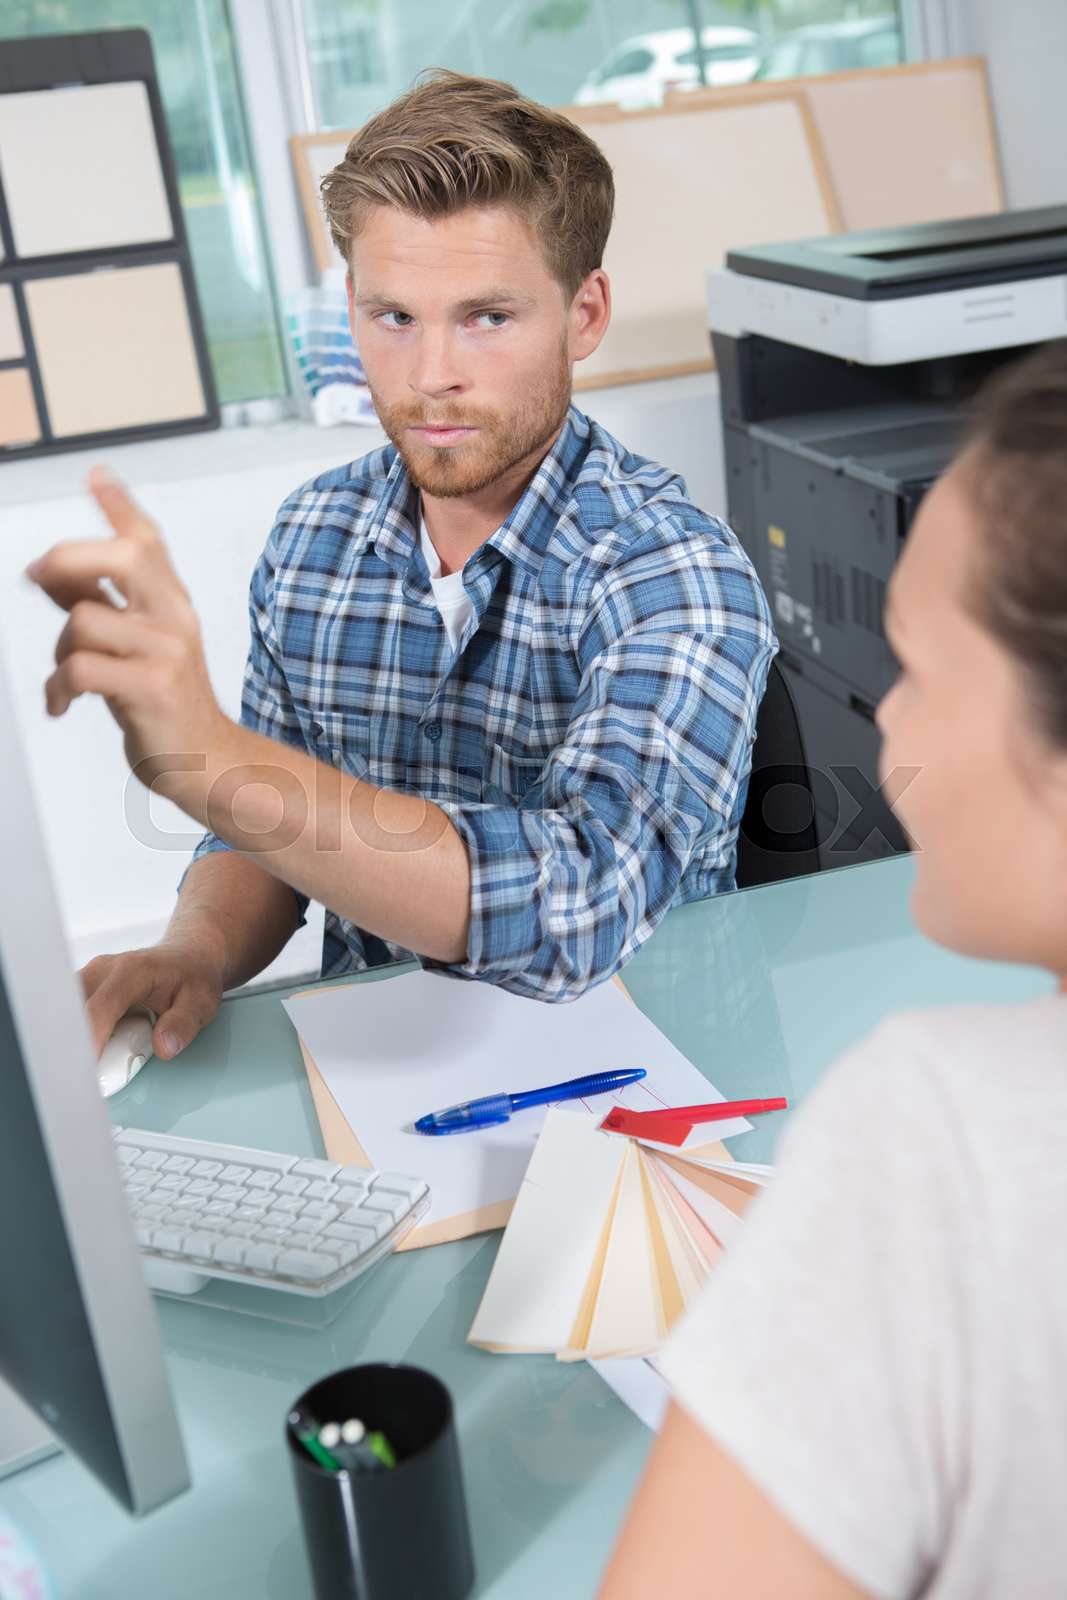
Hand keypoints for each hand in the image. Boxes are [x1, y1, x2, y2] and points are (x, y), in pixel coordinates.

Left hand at [26, 467, 230, 783]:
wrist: (206, 763)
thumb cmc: (164, 705)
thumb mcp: (132, 647)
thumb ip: (98, 606)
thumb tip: (49, 571)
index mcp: (172, 603)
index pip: (148, 541)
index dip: (120, 505)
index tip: (96, 474)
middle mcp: (176, 618)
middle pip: (125, 556)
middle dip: (69, 559)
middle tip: (38, 578)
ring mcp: (168, 652)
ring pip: (84, 620)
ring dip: (58, 651)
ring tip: (66, 678)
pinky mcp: (154, 689)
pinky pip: (81, 668)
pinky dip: (57, 688)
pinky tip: (61, 704)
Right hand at [80, 941, 225, 1061]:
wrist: (186, 956)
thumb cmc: (192, 978)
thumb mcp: (201, 1002)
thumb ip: (183, 1024)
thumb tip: (164, 1047)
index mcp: (133, 971)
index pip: (101, 1006)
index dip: (90, 1038)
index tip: (88, 1068)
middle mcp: (104, 970)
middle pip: (71, 1009)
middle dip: (75, 1043)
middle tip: (91, 1073)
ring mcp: (90, 977)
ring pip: (65, 1011)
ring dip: (75, 1039)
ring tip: (100, 1058)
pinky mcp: (83, 987)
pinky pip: (69, 1013)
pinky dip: (76, 1035)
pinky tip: (93, 1048)